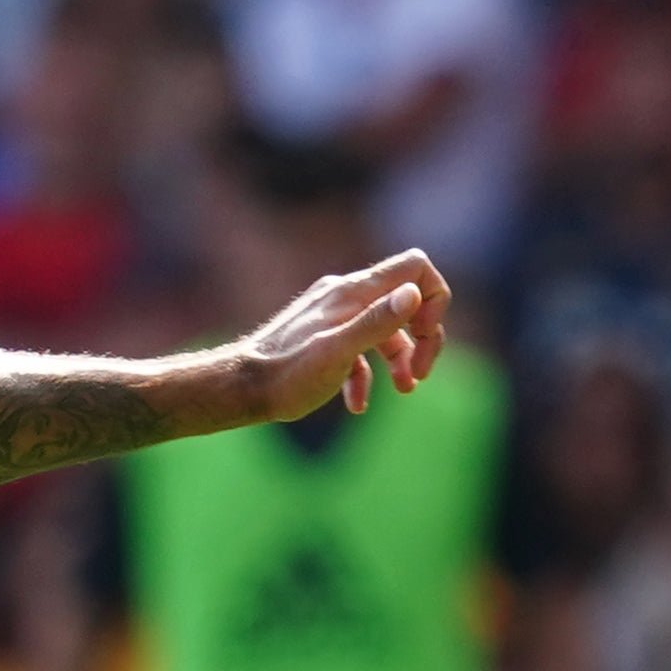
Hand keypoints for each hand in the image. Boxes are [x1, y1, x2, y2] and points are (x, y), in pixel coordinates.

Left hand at [236, 251, 453, 422]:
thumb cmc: (285, 375)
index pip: (416, 267)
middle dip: (423, 336)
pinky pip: (356, 350)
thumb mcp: (337, 352)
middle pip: (407, 300)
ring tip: (405, 389)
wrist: (236, 389)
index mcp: (353, 291)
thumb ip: (376, 322)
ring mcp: (331, 316)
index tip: (426, 334)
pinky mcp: (319, 339)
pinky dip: (366, 375)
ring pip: (384, 329)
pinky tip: (357, 404)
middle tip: (421, 372)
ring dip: (401, 359)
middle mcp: (344, 295)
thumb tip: (413, 294)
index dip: (434, 296)